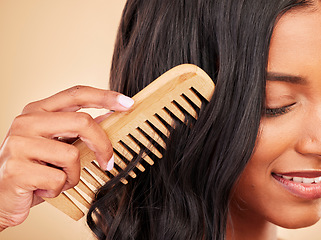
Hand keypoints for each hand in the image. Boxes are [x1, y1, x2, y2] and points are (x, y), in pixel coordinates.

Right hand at [0, 85, 133, 230]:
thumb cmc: (34, 169)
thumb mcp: (57, 145)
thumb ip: (78, 131)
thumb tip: (109, 119)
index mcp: (38, 111)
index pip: (77, 94)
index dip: (105, 96)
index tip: (127, 103)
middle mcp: (27, 121)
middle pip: (82, 122)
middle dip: (103, 145)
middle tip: (109, 162)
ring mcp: (19, 144)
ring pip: (72, 156)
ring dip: (72, 175)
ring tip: (57, 179)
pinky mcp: (17, 169)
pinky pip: (59, 179)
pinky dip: (59, 189)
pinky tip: (43, 189)